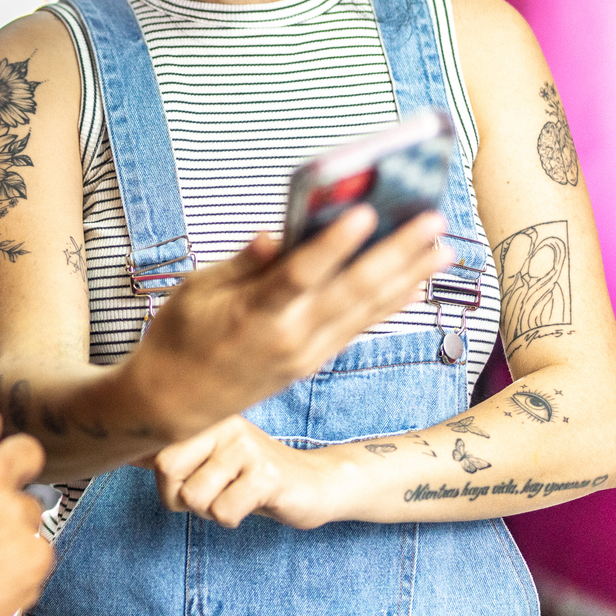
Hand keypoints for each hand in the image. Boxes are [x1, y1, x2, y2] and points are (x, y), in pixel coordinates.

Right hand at [129, 207, 448, 438]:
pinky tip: (413, 283)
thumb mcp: (197, 290)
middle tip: (433, 220)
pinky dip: (388, 303)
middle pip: (353, 291)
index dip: (335, 243)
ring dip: (408, 277)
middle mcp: (289, 338)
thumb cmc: (178, 336)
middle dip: (398, 253)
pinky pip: (358, 327)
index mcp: (255, 314)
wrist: (172, 404)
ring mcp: (306, 355)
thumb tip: (277, 235)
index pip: (302, 274)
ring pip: (366, 310)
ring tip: (442, 247)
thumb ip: (244, 263)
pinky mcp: (311, 363)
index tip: (366, 212)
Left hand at [140, 415, 341, 529]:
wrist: (315, 483)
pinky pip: (223, 513)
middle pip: (166, 471)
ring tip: (235, 495)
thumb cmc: (253, 475)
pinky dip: (232, 519)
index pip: (156, 452)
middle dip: (182, 498)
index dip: (166, 482)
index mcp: (206, 417)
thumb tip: (119, 448)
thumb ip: (169, 452)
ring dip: (211, 510)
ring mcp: (246, 447)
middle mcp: (224, 424)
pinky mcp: (267, 475)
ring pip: (194, 498)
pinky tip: (253, 503)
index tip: (190, 483)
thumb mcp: (209, 457)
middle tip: (212, 494)